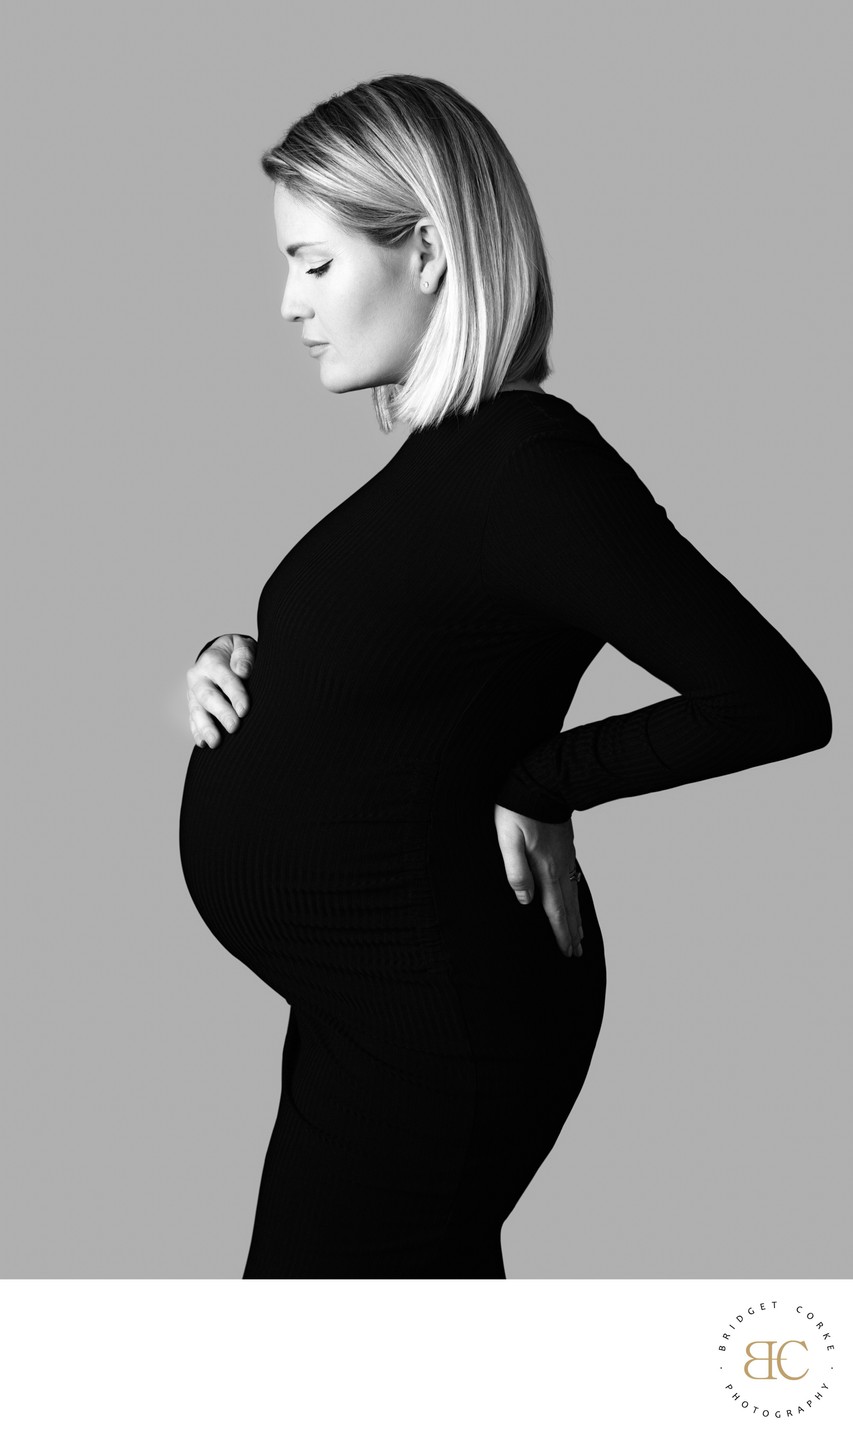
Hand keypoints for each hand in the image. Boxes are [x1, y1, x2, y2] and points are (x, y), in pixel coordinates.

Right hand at [186, 634, 255, 747]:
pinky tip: (203, 743)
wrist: (222, 657)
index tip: (245, 710)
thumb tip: (242, 671)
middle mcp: (198, 677)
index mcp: (211, 660)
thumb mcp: (242, 645)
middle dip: (221, 712)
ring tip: (216, 742)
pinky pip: (193, 720)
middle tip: (234, 727)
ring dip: (206, 727)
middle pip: (208, 696)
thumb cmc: (237, 653)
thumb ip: (244, 654)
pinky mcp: (193, 705)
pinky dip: (197, 732)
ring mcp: (193, 693)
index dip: (235, 694)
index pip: (224, 677)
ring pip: (197, 711)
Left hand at [494, 803, 582, 956]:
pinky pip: (573, 880)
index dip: (560, 932)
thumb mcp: (507, 839)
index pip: (555, 909)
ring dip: (576, 917)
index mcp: (545, 869)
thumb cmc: (516, 810)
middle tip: (577, 953)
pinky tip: (576, 900)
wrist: (541, 781)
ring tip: (580, 935)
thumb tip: (525, 899)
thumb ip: (515, 870)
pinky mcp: (566, 847)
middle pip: (568, 907)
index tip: (567, 952)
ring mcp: (565, 857)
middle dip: (571, 932)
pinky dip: (576, 897)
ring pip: (573, 894)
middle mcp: (559, 867)